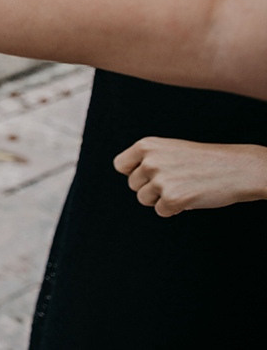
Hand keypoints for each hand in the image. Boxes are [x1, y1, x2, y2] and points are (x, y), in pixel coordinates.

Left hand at [113, 137, 266, 216]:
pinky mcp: (172, 198)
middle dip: (151, 187)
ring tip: (183, 187)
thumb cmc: (203, 160)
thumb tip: (128, 176)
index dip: (133, 173)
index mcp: (146, 145)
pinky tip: (189, 197)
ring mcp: (160, 180)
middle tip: (176, 180)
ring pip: (144, 199)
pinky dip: (173, 209)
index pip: (120, 165)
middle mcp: (150, 161)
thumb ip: (147, 159)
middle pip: (133, 185)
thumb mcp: (169, 149)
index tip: (148, 175)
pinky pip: (161, 211)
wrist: (237, 168)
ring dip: (161, 198)